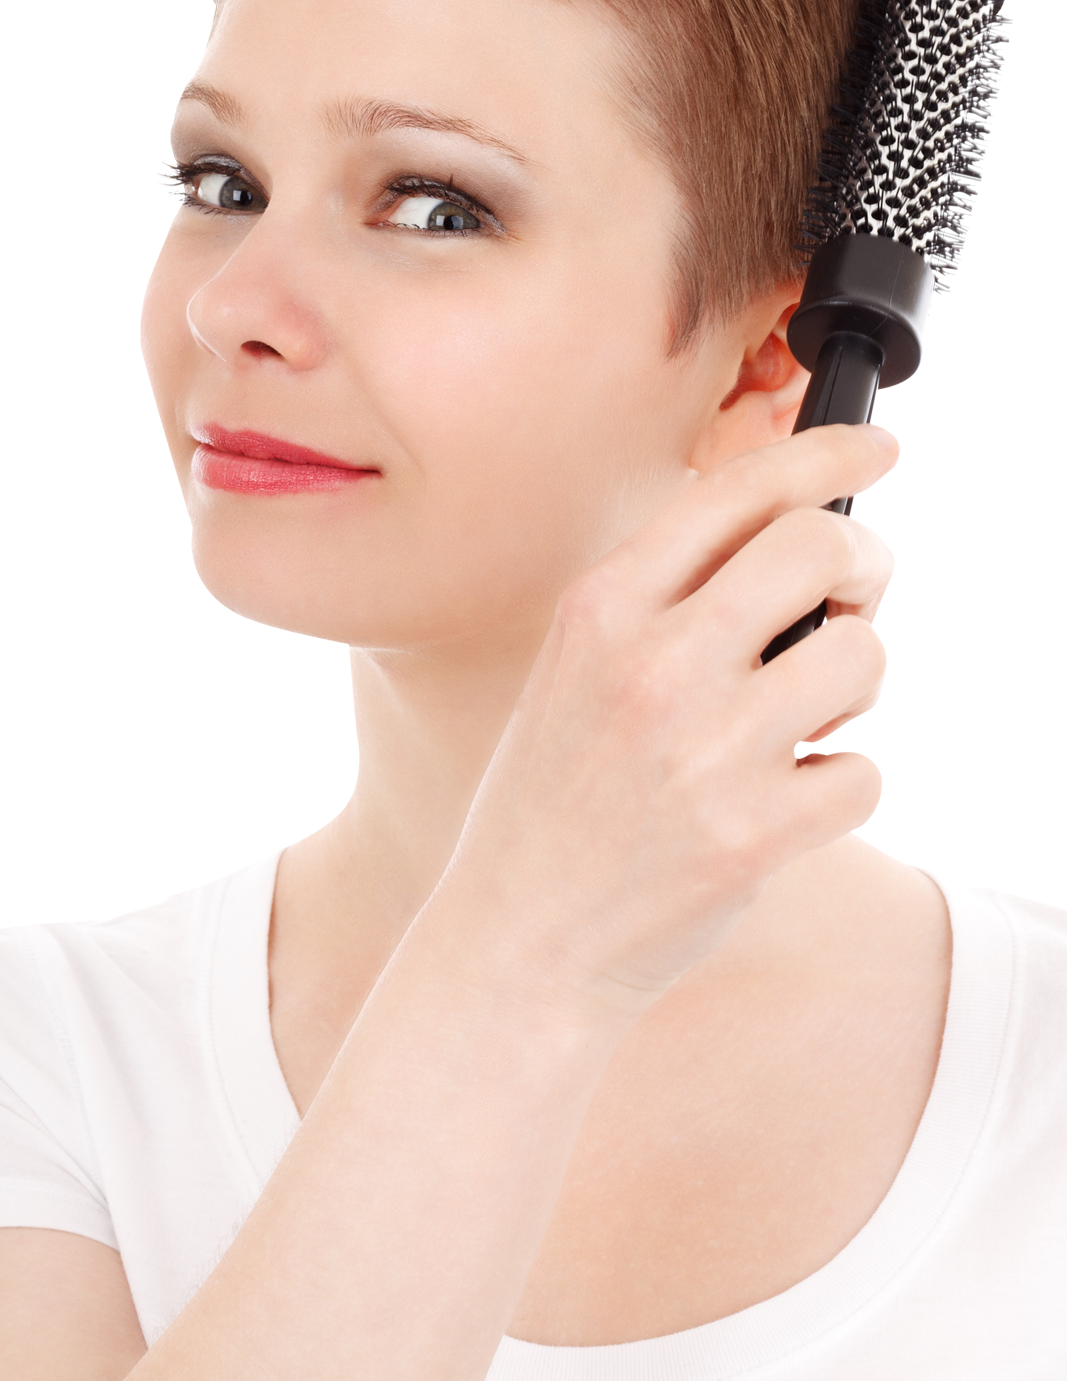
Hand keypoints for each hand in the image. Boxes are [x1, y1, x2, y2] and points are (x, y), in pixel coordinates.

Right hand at [445, 422, 899, 1022]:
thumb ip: (662, 596)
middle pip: (817, 549)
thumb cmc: (551, 799)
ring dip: (858, 680)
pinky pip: (862, 768)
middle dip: (865, 565)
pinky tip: (795, 789)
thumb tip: (784, 532)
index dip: (822, 454)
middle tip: (861, 599)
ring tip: (813, 713)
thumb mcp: (573, 666)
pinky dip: (847, 775)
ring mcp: (706, 750)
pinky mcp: (753, 833)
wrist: (519, 939)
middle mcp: (652, 664)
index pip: (735, 491)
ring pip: (860, 655)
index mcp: (601, 609)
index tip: (871, 451)